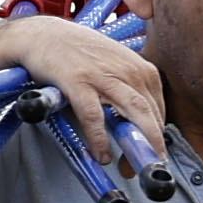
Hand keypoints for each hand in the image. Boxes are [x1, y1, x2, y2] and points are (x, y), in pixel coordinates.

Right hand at [8, 10, 174, 184]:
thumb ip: (129, 92)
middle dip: (152, 147)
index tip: (153, 156)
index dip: (157, 138)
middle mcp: (129, 70)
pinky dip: (100, 138)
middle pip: (152, 115)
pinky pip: (94, 115)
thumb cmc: (79, 53)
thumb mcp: (115, 67)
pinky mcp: (78, 81)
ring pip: (133, 113)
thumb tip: (139, 128)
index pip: (160, 110)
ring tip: (128, 168)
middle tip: (146, 169)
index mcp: (142, 69)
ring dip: (135, 145)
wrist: (42, 34)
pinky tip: (101, 154)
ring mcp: (104, 75)